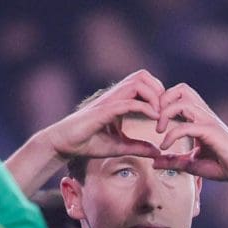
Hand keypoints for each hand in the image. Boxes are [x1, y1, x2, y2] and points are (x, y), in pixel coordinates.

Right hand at [44, 70, 165, 160]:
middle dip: (158, 89)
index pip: (143, 84)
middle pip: (143, 75)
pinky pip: (129, 102)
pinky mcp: (103, 110)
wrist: (63, 144)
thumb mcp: (118, 147)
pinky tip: (153, 119)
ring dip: (153, 96)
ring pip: (138, 82)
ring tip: (159, 115)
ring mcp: (109, 101)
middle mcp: (114, 96)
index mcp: (118, 100)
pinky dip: (145, 108)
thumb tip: (158, 151)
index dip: (158, 94)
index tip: (164, 113)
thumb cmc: (86, 143)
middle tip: (164, 111)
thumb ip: (138, 147)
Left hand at [152, 83, 227, 183]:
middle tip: (154, 119)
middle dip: (162, 99)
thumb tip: (154, 162)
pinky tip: (165, 146)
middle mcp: (204, 114)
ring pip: (183, 102)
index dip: (162, 102)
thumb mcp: (191, 163)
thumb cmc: (221, 165)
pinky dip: (172, 134)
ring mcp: (209, 121)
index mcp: (199, 117)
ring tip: (159, 131)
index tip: (152, 120)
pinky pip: (187, 126)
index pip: (179, 95)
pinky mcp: (212, 132)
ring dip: (165, 114)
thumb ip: (173, 161)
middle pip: (182, 89)